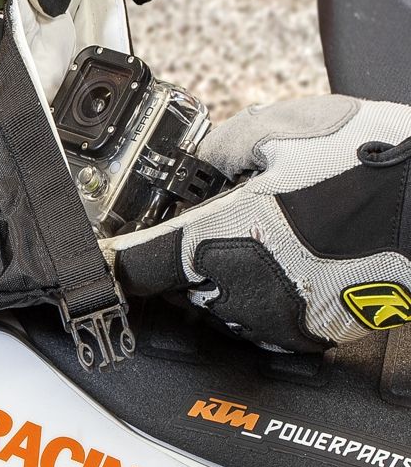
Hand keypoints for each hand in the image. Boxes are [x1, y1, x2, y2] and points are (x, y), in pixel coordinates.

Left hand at [105, 95, 410, 351]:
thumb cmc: (369, 166)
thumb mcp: (280, 131)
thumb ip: (221, 151)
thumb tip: (203, 166)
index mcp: (217, 241)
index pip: (136, 264)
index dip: (111, 259)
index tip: (97, 257)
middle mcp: (239, 291)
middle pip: (179, 281)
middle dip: (187, 251)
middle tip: (229, 212)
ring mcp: (276, 320)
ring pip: (222, 300)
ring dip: (229, 271)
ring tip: (279, 228)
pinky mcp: (310, 335)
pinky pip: (265, 315)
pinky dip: (267, 289)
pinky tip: (300, 254)